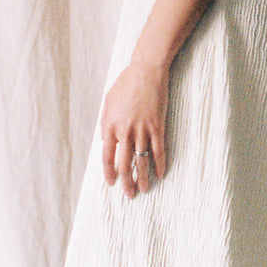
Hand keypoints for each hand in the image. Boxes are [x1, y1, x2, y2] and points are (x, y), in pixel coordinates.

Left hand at [100, 59, 168, 197]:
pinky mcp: (158, 127)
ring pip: (142, 160)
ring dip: (143, 178)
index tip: (111, 183)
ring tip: (144, 190)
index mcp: (110, 126)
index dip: (109, 172)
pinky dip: (160, 164)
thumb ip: (105, 124)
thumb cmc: (125, 85)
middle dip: (127, 182)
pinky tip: (160, 174)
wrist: (146, 72)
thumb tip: (105, 142)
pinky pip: (159, 150)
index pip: (107, 156)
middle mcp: (125, 131)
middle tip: (129, 194)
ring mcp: (142, 130)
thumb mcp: (108, 103)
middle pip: (125, 163)